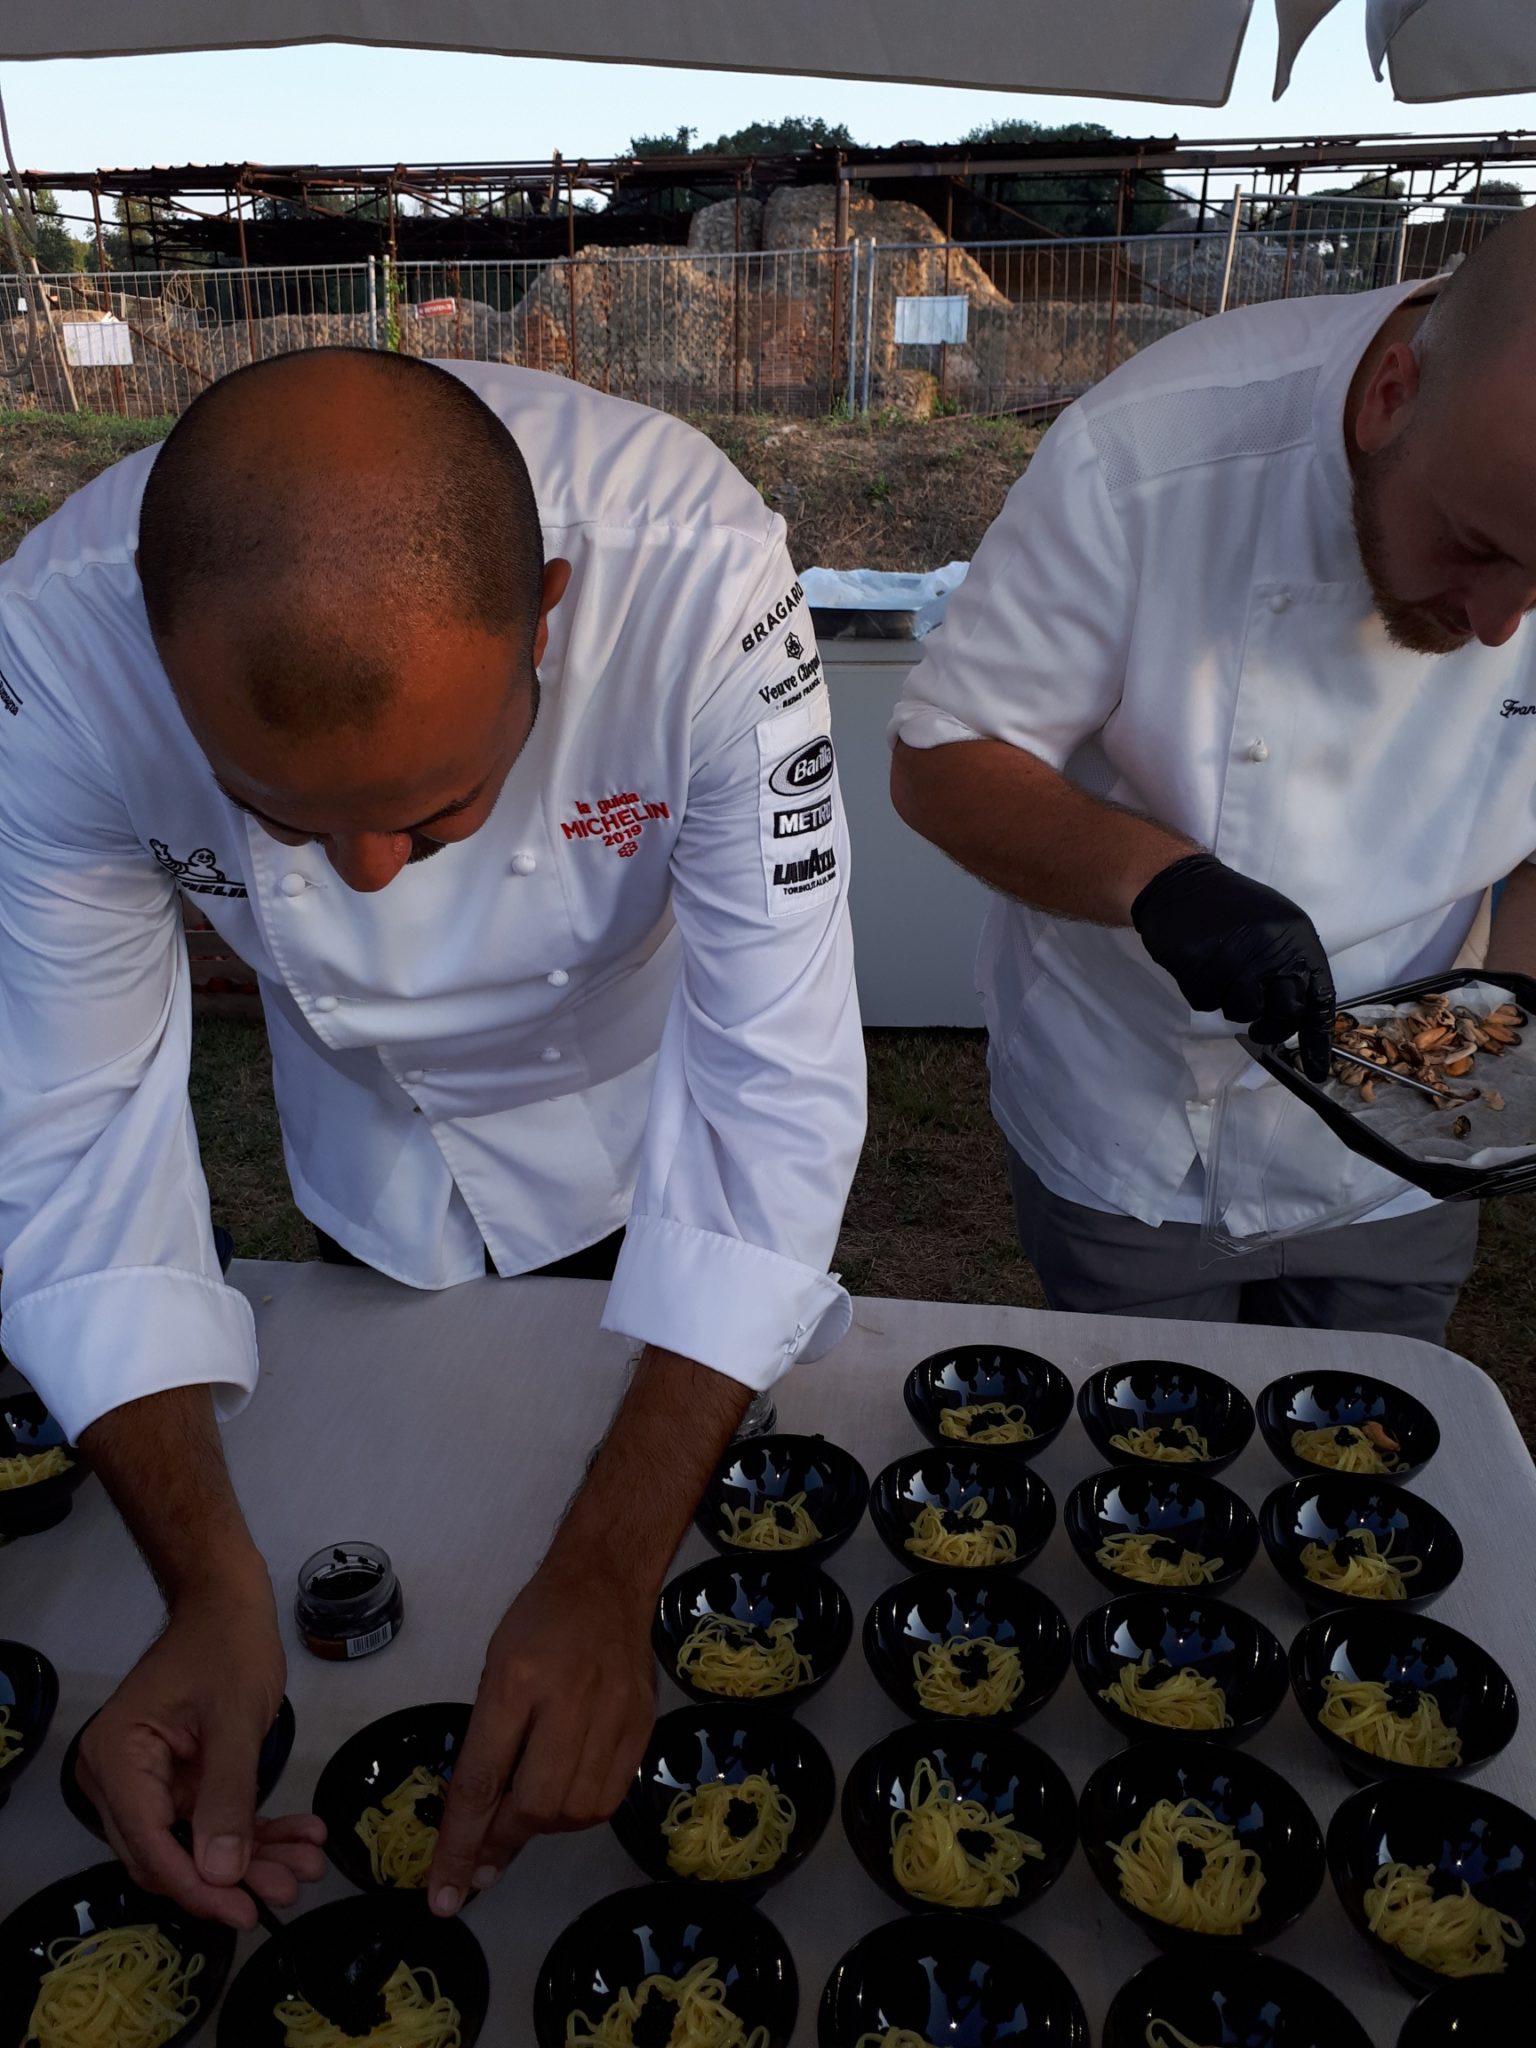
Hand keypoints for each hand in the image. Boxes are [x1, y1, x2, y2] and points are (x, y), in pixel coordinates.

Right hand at [76, 1578, 326, 1926]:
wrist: (229, 1601)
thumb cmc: (227, 1644)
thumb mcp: (234, 1720)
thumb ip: (227, 1797)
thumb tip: (221, 1874)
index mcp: (116, 1760)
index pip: (149, 1843)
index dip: (197, 1884)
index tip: (244, 1910)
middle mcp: (119, 1779)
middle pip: (169, 1852)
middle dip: (233, 1875)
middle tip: (290, 1888)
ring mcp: (148, 1782)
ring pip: (196, 1843)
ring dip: (253, 1857)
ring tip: (306, 1868)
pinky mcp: (179, 1780)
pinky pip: (212, 1820)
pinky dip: (254, 1830)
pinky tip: (300, 1838)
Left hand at [426, 1553, 655, 1913]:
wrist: (605, 1580)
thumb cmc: (538, 1620)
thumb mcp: (496, 1668)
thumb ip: (488, 1744)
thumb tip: (480, 1825)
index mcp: (516, 1681)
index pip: (481, 1781)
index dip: (459, 1847)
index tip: (443, 1895)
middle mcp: (568, 1700)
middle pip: (534, 1805)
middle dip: (503, 1842)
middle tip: (486, 1853)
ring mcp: (613, 1714)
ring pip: (576, 1811)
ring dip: (544, 1828)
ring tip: (528, 1812)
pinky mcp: (642, 1724)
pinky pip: (610, 1796)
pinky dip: (580, 1811)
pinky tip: (565, 1795)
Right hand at [1133, 852, 1335, 1079]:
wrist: (1180, 884)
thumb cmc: (1231, 907)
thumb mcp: (1274, 926)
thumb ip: (1289, 963)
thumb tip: (1299, 1013)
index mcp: (1296, 939)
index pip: (1320, 997)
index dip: (1318, 1037)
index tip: (1316, 1069)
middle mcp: (1271, 950)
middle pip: (1285, 1013)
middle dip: (1272, 1027)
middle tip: (1259, 1028)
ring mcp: (1235, 961)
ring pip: (1244, 1012)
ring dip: (1232, 1003)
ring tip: (1221, 974)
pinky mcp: (1201, 969)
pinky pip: (1208, 1004)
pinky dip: (1203, 992)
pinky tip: (1199, 967)